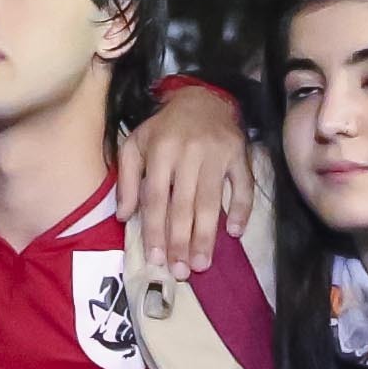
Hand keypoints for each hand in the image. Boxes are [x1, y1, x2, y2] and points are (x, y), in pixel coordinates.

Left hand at [122, 80, 258, 274]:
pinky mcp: (239, 154)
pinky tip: (235, 232)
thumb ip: (127, 181)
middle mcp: (188, 152)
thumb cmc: (164, 128)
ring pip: (210, 201)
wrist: (202, 97)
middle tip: (181, 271)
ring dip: (207, 235)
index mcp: (160, 150)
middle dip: (181, 241)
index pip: (156, 198)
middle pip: (183, 205)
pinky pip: (243, 186)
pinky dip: (241, 209)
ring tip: (202, 263)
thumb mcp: (136, 145)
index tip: (156, 260)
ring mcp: (217, 153)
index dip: (155, 231)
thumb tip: (124, 218)